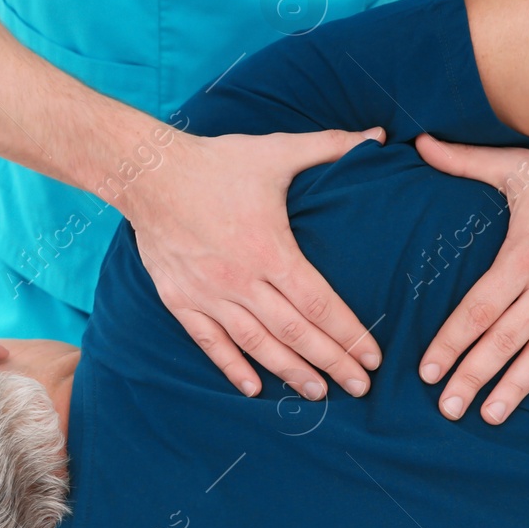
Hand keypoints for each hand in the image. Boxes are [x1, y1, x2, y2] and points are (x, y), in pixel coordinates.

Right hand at [125, 129, 385, 399]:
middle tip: (360, 387)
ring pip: (256, 343)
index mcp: (269, 247)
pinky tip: (252, 388)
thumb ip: (330, 146)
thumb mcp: (276, 151)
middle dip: (331, 362)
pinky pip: (209, 342)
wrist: (148, 174)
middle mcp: (240, 278)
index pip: (318, 302)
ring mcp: (208, 293)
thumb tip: (379, 135)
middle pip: (294, 331)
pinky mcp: (180, 299)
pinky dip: (231, 367)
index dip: (349, 333)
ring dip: (290, 371)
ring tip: (319, 392)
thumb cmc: (217, 163)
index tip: (373, 356)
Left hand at [414, 135, 528, 423]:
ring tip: (490, 416)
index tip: (426, 371)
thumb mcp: (516, 165)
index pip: (477, 310)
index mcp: (522, 255)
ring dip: (517, 388)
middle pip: (504, 340)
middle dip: (473, 376)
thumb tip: (420, 142)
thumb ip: (464, 161)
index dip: (449, 343)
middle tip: (447, 408)